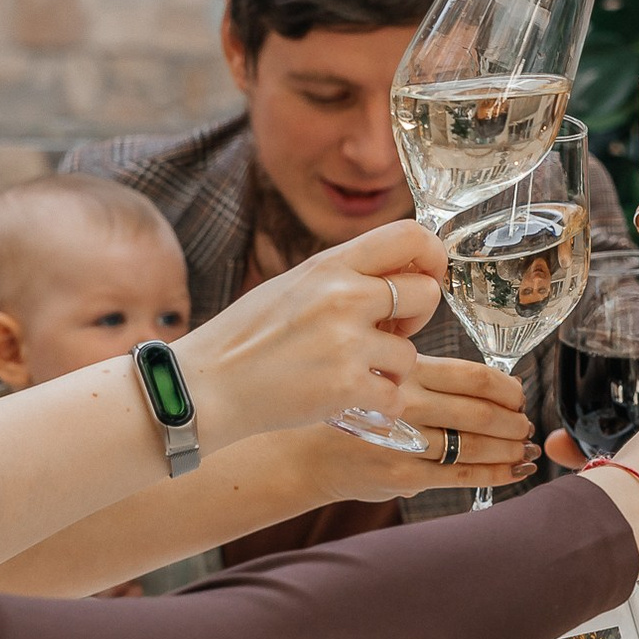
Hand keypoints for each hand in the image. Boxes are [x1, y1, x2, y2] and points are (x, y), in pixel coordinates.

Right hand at [173, 219, 443, 440]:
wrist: (206, 387)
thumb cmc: (249, 338)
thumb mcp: (297, 285)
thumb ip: (348, 275)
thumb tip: (407, 270)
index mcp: (330, 264)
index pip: (411, 235)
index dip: (432, 257)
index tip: (426, 278)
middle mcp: (343, 296)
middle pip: (427, 292)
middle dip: (417, 317)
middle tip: (388, 332)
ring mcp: (346, 342)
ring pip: (411, 354)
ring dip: (390, 369)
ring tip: (351, 370)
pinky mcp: (346, 387)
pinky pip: (396, 395)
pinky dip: (379, 403)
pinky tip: (349, 398)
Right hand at [297, 355, 537, 499]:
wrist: (303, 454)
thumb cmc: (352, 414)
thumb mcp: (383, 380)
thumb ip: (427, 382)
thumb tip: (491, 391)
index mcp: (405, 371)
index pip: (472, 375)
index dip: (507, 388)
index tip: (519, 396)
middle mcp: (406, 402)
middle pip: (480, 411)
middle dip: (514, 421)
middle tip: (526, 425)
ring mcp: (405, 441)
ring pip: (476, 444)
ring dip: (510, 448)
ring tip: (524, 448)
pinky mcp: (402, 475)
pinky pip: (462, 475)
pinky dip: (497, 473)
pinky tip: (515, 471)